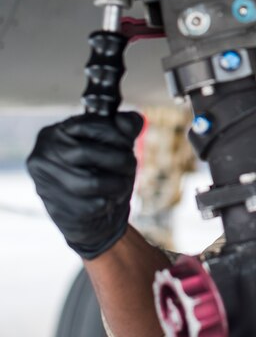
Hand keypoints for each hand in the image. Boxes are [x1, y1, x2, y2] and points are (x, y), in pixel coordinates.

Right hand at [26, 112, 144, 258]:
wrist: (95, 217)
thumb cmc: (105, 172)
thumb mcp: (118, 144)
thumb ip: (127, 126)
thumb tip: (124, 120)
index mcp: (56, 132)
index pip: (88, 125)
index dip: (117, 135)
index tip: (128, 146)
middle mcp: (43, 155)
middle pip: (86, 153)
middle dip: (119, 160)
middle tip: (130, 167)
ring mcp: (45, 183)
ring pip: (91, 182)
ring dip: (117, 184)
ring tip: (122, 184)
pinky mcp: (56, 208)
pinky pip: (92, 205)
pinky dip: (109, 202)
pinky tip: (109, 200)